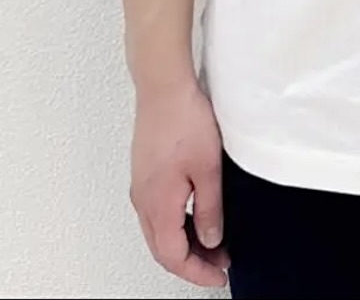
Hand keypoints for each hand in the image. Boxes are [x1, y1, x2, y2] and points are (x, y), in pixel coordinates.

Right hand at [130, 77, 229, 287]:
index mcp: (157, 205)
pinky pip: (155, 212)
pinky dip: (175, 224)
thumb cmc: (183, 119)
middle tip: (219, 262)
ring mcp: (140, 186)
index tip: (219, 275)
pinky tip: (195, 215)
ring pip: (158, 232)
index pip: (174, 257)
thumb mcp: (208, 169)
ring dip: (183, 242)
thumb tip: (211, 239)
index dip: (198, 272)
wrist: (163, 86)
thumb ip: (210, 209)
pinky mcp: (144, 173)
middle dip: (191, 262)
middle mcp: (143, 200)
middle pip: (162, 249)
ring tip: (213, 240)